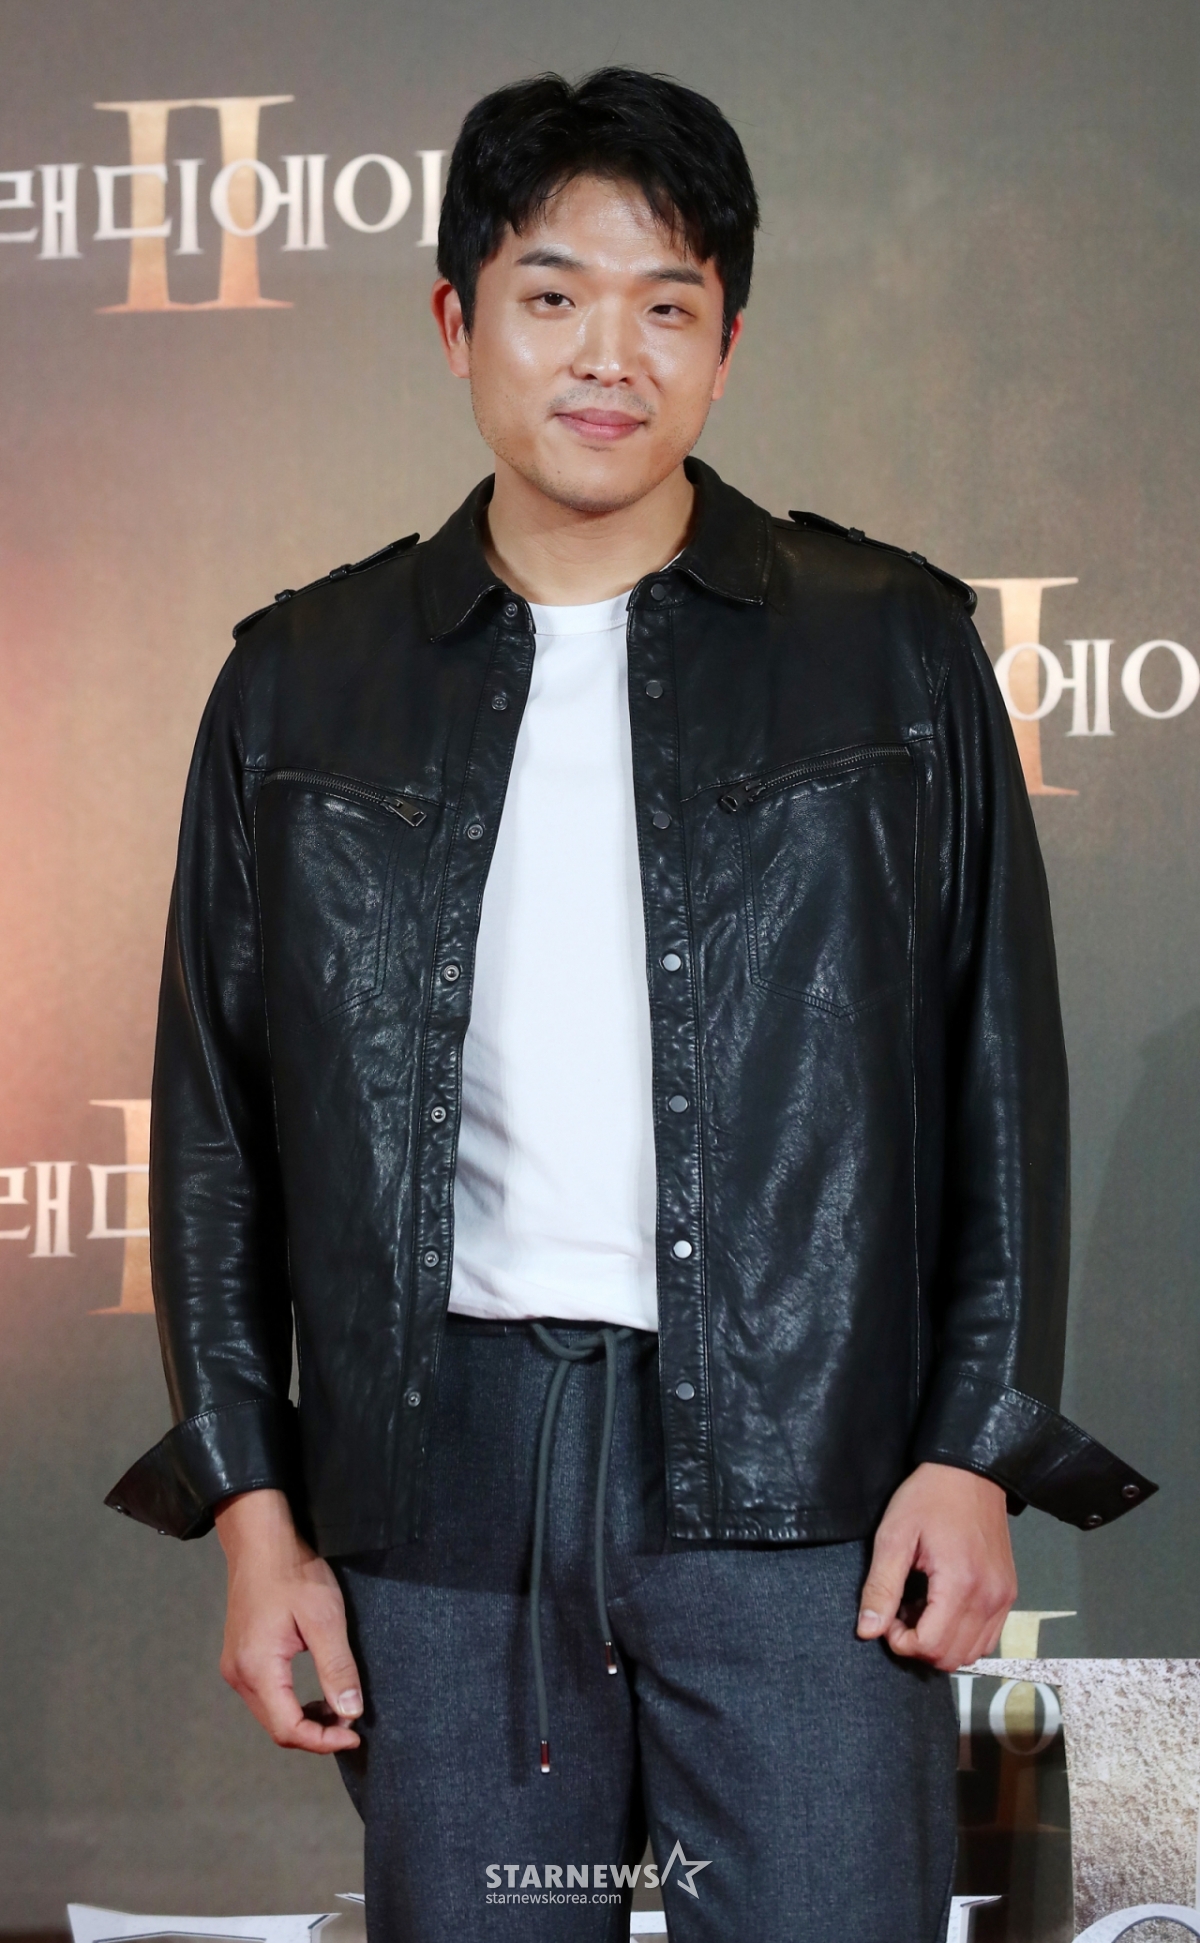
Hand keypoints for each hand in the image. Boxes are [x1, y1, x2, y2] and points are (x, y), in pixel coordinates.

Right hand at [214, 1487, 362, 1752]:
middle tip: (352, 1723)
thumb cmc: (293, 1572)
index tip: (355, 1734)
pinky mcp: (240, 1657)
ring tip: (339, 1708)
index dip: (323, 1741)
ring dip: (304, 1720)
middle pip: (277, 1727)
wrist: (261, 1541)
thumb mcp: (325, 1618)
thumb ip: (337, 1668)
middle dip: (316, 1734)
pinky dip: (292, 1704)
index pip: (288, 1728)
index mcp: (257, 1667)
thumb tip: (350, 1712)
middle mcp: (239, 1674)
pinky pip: (265, 1696)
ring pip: (270, 1714)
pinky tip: (315, 1694)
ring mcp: (235, 1666)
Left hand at [856, 1462, 1016, 1670]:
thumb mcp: (894, 1536)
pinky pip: (988, 1636)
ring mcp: (1003, 1597)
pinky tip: (942, 1606)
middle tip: (901, 1614)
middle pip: (952, 1657)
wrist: (970, 1472)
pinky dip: (962, 1634)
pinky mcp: (1008, 1593)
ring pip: (973, 1653)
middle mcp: (989, 1597)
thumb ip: (881, 1587)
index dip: (902, 1642)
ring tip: (920, 1609)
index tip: (889, 1618)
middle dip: (920, 1646)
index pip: (931, 1646)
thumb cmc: (930, 1497)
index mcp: (960, 1583)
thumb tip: (868, 1630)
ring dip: (941, 1642)